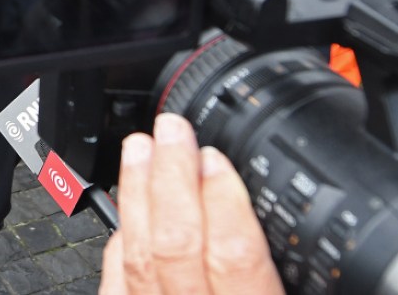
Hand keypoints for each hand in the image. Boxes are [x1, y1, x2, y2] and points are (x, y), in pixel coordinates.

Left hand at [100, 113, 282, 294]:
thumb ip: (296, 274)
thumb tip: (293, 217)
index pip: (235, 256)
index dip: (223, 200)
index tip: (215, 158)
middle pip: (175, 245)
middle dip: (170, 177)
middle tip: (172, 132)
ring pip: (137, 256)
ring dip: (138, 193)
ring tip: (140, 149)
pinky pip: (115, 281)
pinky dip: (122, 238)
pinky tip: (129, 206)